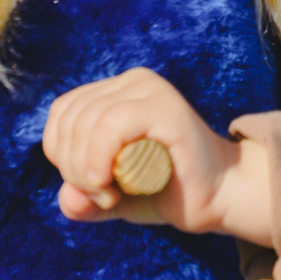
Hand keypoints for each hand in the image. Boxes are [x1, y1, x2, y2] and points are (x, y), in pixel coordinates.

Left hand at [41, 68, 273, 246]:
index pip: (63, 112)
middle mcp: (133, 81)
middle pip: (71, 118)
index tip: (89, 187)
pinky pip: (112, 123)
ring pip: (88, 121)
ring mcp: (151, 90)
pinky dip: (99, 159)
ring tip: (110, 197)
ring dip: (85, 171)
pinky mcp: (167, 107)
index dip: (60, 153)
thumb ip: (82, 198)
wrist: (220, 198)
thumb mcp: (111, 197)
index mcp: (117, 91)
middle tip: (101, 198)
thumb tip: (69, 198)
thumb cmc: (166, 193)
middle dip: (72, 168)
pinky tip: (111, 187)